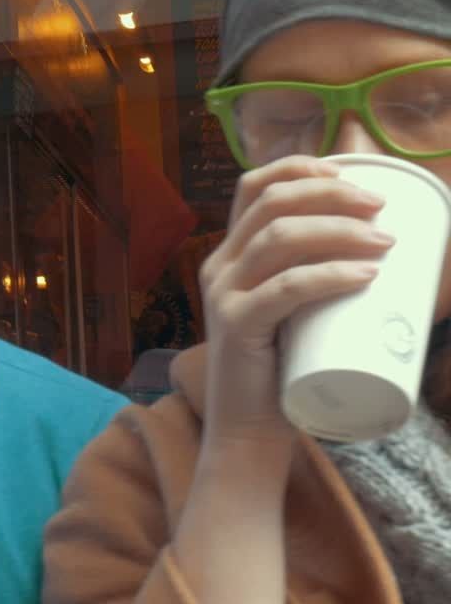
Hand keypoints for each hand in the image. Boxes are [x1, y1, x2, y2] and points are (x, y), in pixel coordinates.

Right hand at [198, 157, 392, 454]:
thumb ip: (312, 283)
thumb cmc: (281, 375)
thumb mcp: (291, 314)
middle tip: (380, 208)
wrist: (247, 436)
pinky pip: (286, 288)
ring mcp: (223, 297)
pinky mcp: (236, 329)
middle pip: (273, 204)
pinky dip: (330, 275)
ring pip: (280, 239)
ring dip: (339, 231)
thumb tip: (380, 250)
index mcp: (228, 257)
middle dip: (331, 194)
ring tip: (385, 241)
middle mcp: (218, 268)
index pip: (253, 187)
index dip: (299, 167)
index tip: (347, 173)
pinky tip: (365, 273)